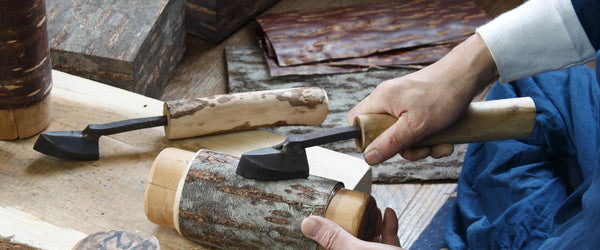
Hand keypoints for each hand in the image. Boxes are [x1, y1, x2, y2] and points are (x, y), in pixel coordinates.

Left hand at [301, 208, 403, 249]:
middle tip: (350, 210)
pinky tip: (389, 214)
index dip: (325, 239)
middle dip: (351, 226)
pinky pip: (387, 244)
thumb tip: (308, 224)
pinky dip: (388, 228)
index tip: (322, 220)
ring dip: (371, 224)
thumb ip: (333, 238)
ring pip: (369, 244)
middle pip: (350, 246)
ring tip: (371, 209)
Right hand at [348, 34, 497, 164]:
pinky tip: (446, 140)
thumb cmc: (443, 95)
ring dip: (422, 146)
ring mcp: (403, 104)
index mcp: (380, 100)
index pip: (356, 121)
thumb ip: (390, 143)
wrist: (468, 76)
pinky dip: (431, 139)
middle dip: (405, 148)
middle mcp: (388, 100)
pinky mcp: (417, 107)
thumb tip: (368, 157)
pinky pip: (416, 130)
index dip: (365, 138)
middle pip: (382, 134)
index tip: (386, 147)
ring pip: (402, 135)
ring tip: (440, 144)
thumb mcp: (416, 126)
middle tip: (422, 148)